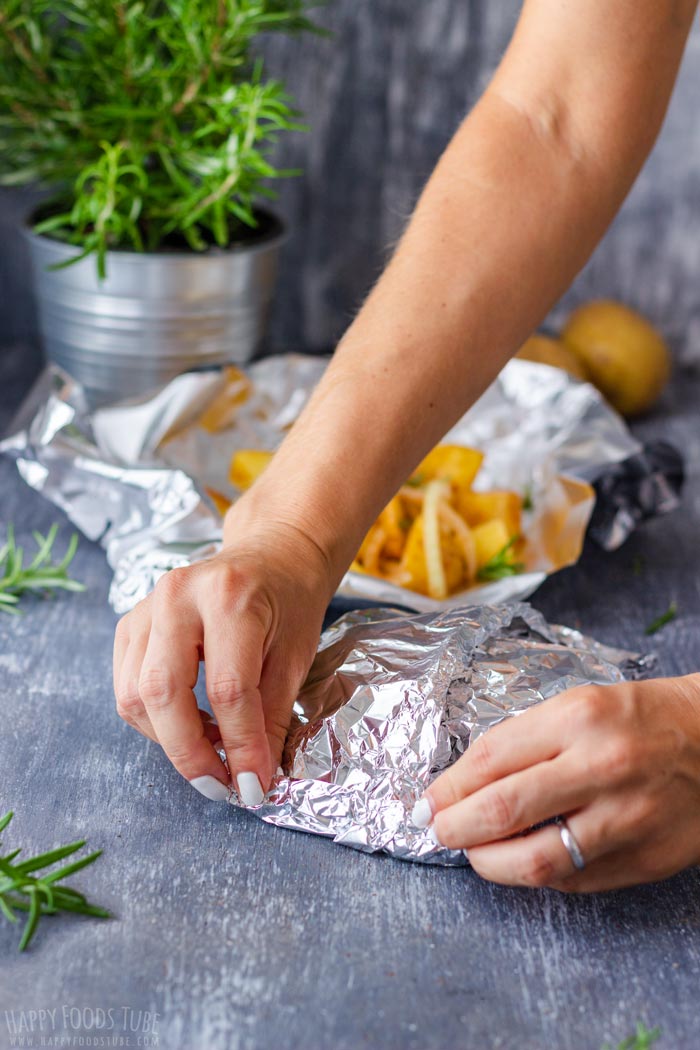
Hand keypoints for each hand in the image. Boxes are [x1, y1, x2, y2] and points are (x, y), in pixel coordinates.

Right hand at [113, 515, 332, 803]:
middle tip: (220, 786)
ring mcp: (146, 606)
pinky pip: (127, 685)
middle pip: (163, 692)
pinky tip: (190, 724)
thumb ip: (272, 718)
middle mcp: (177, 596)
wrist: (272, 555)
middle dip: (189, 753)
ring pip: (134, 695)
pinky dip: (154, 719)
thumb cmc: (289, 601)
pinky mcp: (130, 622)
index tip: (253, 785)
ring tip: (212, 751)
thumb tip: (253, 779)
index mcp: (229, 597)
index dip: (240, 746)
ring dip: (169, 739)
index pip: (228, 689)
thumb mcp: (295, 657)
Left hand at [413, 674, 699, 890]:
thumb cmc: (637, 718)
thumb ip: (521, 742)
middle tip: (437, 830)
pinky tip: (523, 861)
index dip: (448, 786)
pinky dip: (538, 876)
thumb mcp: (575, 706)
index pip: (491, 758)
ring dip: (489, 863)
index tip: (427, 801)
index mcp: (578, 717)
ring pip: (536, 861)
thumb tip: (460, 786)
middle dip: (455, 827)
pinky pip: (574, 882)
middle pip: (504, 810)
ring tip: (474, 853)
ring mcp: (627, 819)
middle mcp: (603, 767)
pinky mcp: (645, 859)